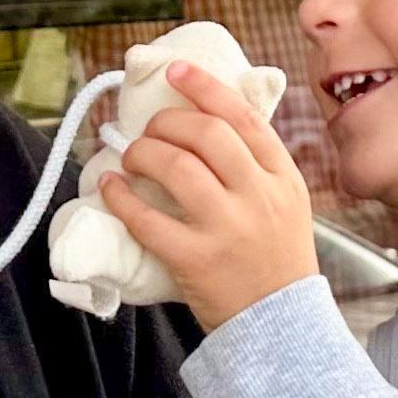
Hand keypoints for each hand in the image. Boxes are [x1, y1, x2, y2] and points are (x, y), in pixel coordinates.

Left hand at [109, 64, 318, 332]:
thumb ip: (256, 165)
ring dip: (142, 154)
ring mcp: (227, 228)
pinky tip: (111, 187)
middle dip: (168, 123)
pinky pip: (148, 219)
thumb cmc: (276, 259)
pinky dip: (121, 197)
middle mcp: (258, 196)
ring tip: (131, 158)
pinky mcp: (195, 260)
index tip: (176, 71)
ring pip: (176, 167)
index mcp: (281, 176)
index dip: (204, 87)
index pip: (243, 116)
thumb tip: (206, 120)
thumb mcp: (287, 202)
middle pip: (206, 134)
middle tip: (151, 131)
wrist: (281, 326)